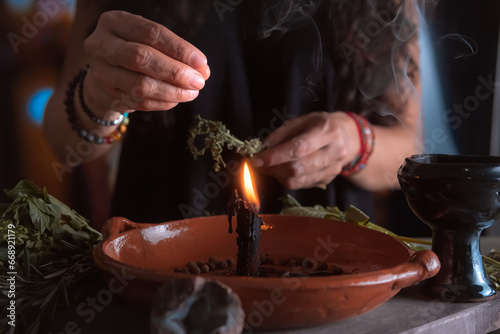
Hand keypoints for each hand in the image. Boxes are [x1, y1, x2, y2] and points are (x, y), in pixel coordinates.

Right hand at [82, 10, 210, 113]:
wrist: (103, 72)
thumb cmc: (132, 50)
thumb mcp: (147, 40)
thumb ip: (172, 51)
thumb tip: (202, 69)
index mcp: (114, 22)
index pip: (151, 33)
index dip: (179, 48)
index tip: (201, 62)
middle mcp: (101, 44)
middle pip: (142, 58)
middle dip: (175, 72)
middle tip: (198, 81)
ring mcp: (100, 71)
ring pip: (140, 84)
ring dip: (171, 91)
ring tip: (191, 93)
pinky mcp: (105, 95)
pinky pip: (139, 102)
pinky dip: (162, 102)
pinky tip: (176, 100)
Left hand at [250, 112, 358, 188]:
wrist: (349, 137)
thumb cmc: (321, 125)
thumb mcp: (303, 120)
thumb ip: (282, 133)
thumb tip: (264, 148)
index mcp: (327, 131)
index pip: (298, 148)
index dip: (275, 157)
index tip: (256, 160)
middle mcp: (334, 151)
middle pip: (298, 168)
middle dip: (273, 169)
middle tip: (259, 166)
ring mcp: (333, 168)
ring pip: (299, 180)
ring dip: (278, 176)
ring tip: (268, 168)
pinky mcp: (329, 179)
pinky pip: (303, 185)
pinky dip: (287, 180)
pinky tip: (282, 172)